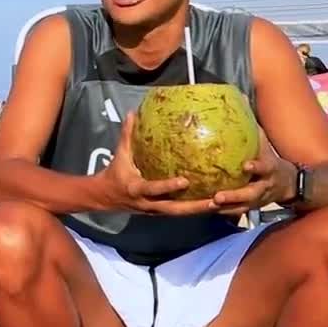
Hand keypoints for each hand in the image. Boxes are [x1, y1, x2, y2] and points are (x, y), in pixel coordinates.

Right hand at [100, 111, 215, 215]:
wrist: (105, 197)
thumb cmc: (114, 174)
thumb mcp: (119, 155)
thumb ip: (127, 135)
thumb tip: (132, 113)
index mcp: (136, 189)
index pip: (153, 189)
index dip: (168, 187)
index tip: (185, 181)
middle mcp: (148, 203)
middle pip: (174, 209)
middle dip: (195, 207)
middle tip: (216, 201)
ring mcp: (155, 210)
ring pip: (180, 213)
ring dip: (200, 209)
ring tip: (222, 203)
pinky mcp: (160, 211)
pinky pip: (180, 211)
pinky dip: (195, 209)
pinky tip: (212, 203)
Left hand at [211, 128, 296, 215]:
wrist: (291, 184)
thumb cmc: (271, 160)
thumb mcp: (265, 145)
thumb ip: (253, 129)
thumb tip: (239, 100)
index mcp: (270, 170)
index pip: (265, 168)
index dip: (257, 167)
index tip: (246, 166)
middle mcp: (264, 187)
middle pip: (251, 194)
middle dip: (235, 196)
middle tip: (218, 196)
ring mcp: (258, 200)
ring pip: (242, 207)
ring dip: (227, 207)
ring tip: (211, 205)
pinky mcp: (251, 208)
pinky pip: (236, 212)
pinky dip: (224, 212)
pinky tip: (207, 208)